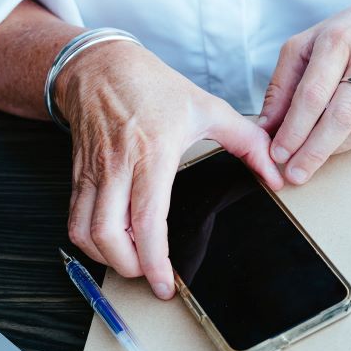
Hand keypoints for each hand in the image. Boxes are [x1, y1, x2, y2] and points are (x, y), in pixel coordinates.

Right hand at [56, 40, 282, 297]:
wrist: (98, 66)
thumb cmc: (150, 86)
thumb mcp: (207, 107)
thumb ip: (247, 142)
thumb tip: (275, 174)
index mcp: (151, 154)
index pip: (147, 221)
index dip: (155, 260)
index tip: (165, 284)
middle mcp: (117, 168)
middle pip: (110, 237)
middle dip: (130, 268)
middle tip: (152, 275)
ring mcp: (93, 174)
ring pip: (86, 234)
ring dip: (107, 259)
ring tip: (132, 262)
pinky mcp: (77, 177)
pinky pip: (74, 222)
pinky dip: (89, 243)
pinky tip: (110, 245)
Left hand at [259, 0, 350, 184]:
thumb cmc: (349, 35)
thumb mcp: (306, 46)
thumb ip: (282, 86)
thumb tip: (265, 128)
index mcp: (339, 38)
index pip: (313, 93)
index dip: (294, 128)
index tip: (278, 152)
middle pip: (341, 115)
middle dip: (313, 150)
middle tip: (294, 173)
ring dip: (331, 151)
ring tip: (308, 165)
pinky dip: (349, 144)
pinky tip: (332, 148)